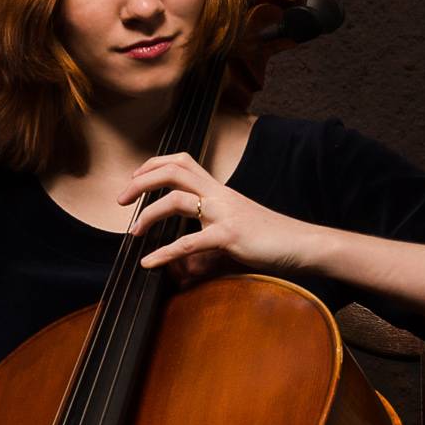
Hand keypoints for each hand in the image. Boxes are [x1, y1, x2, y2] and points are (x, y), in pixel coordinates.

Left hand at [119, 153, 327, 281]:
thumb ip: (210, 234)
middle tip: (120, 199)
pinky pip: (190, 243)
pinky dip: (165, 253)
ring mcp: (224, 213)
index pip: (183, 162)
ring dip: (147, 214)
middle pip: (173, 171)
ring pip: (176, 201)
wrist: (304, 244)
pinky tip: (149, 263)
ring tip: (132, 233)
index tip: (135, 179)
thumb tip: (188, 255)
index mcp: (220, 190)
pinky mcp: (230, 236)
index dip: (154, 164)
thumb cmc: (272, 238)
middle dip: (140, 181)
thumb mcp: (235, 229)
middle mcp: (219, 195)